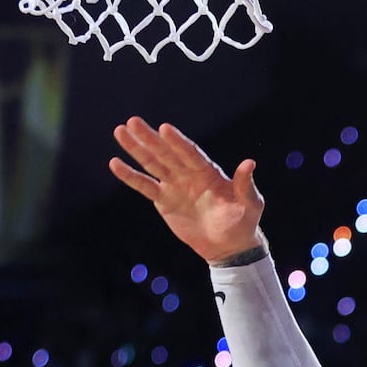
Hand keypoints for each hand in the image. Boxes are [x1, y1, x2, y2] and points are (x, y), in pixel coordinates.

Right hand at [110, 117, 266, 263]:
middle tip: (133, 122)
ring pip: (152, 164)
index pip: (190, 153)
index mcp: (208, 171)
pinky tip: (115, 163)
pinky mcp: (164, 200)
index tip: (165, 129)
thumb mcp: (250, 204)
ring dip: (136, 149)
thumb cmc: (242, 222)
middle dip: (150, 139)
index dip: (177, 142)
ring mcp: (175, 185)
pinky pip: (145, 185)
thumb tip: (250, 163)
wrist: (228, 245)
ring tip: (120, 131)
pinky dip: (130, 176)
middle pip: (166, 153)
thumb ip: (245, 185)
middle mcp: (189, 174)